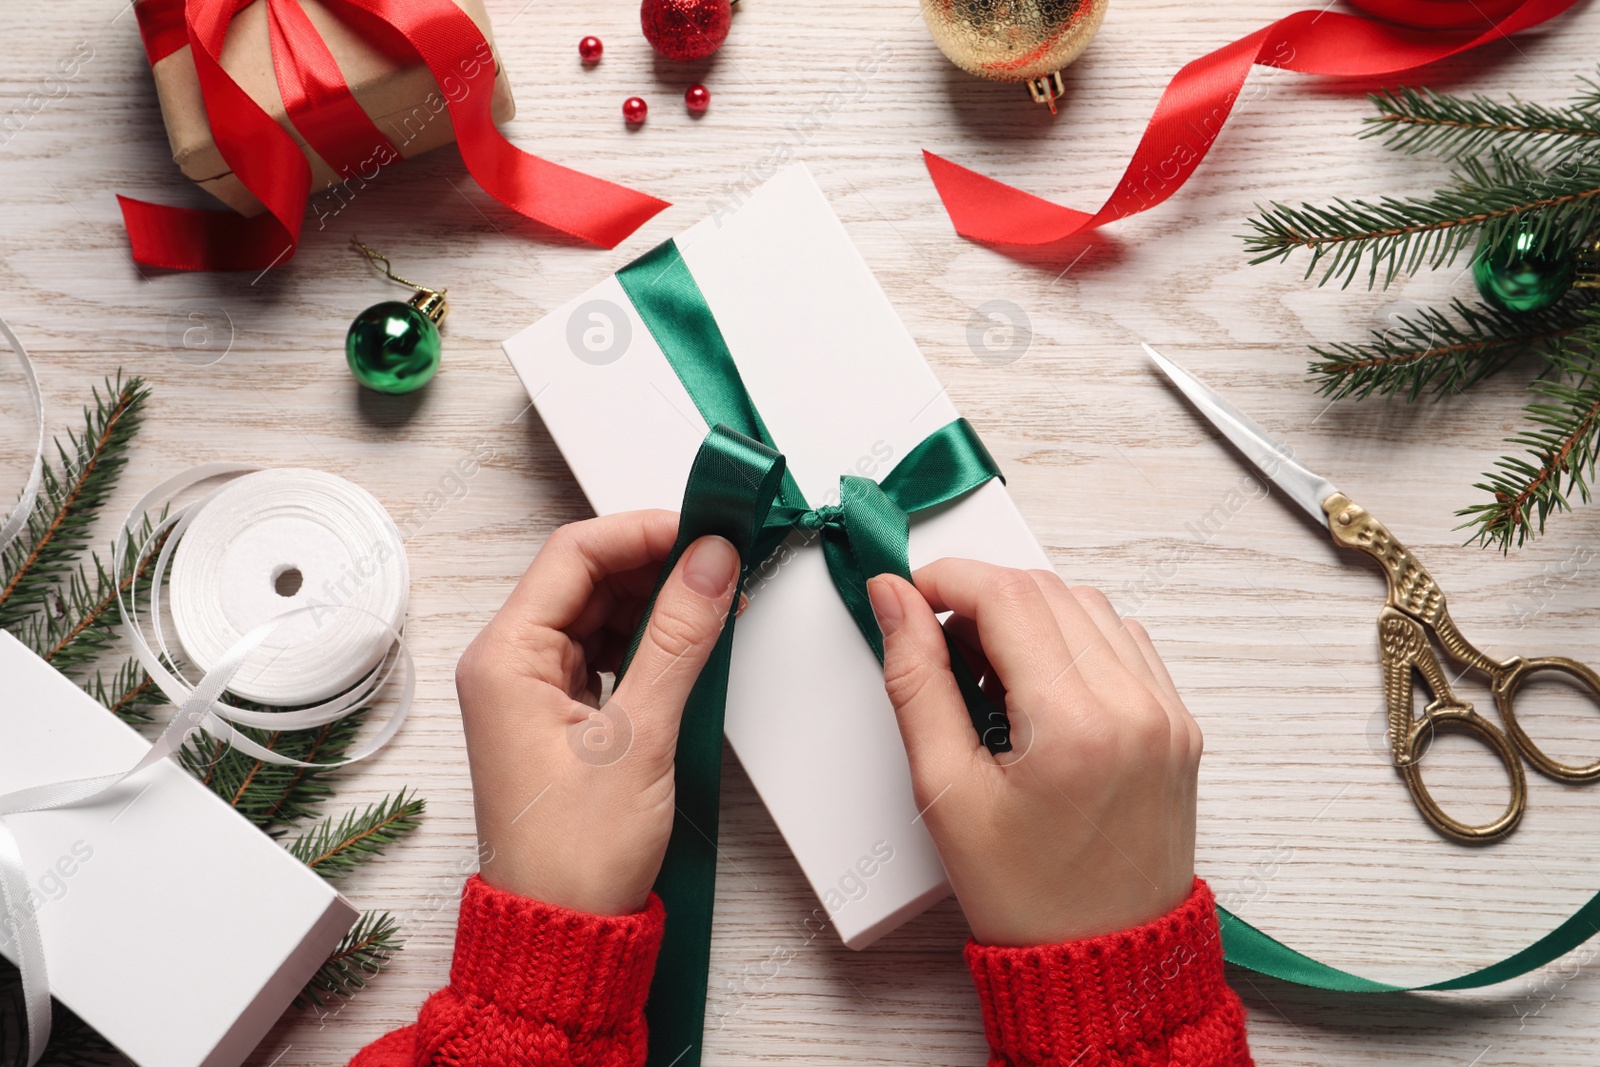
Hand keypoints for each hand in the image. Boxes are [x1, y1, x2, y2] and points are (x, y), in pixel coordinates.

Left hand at [455, 511, 739, 915]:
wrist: (562, 936)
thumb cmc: (575, 858)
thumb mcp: (639, 737)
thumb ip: (678, 639)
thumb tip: (709, 563)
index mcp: (504, 657)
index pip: (574, 554)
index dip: (643, 532)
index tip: (705, 531)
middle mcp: (508, 664)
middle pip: (585, 577)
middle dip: (656, 564)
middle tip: (723, 561)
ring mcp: (530, 691)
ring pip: (598, 613)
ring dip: (656, 602)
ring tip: (715, 601)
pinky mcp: (558, 717)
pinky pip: (602, 652)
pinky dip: (647, 642)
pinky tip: (689, 644)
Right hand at [867, 562, 1199, 946]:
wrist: (1103, 960)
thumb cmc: (1024, 895)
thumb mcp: (944, 790)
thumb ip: (915, 680)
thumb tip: (895, 601)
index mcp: (1076, 727)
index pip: (1007, 595)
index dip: (946, 579)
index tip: (909, 593)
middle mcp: (1135, 709)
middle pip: (1047, 590)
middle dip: (981, 599)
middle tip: (941, 648)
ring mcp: (1167, 714)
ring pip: (1088, 606)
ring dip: (1029, 616)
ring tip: (990, 678)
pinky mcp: (1180, 724)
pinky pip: (1124, 641)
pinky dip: (1073, 641)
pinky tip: (1040, 688)